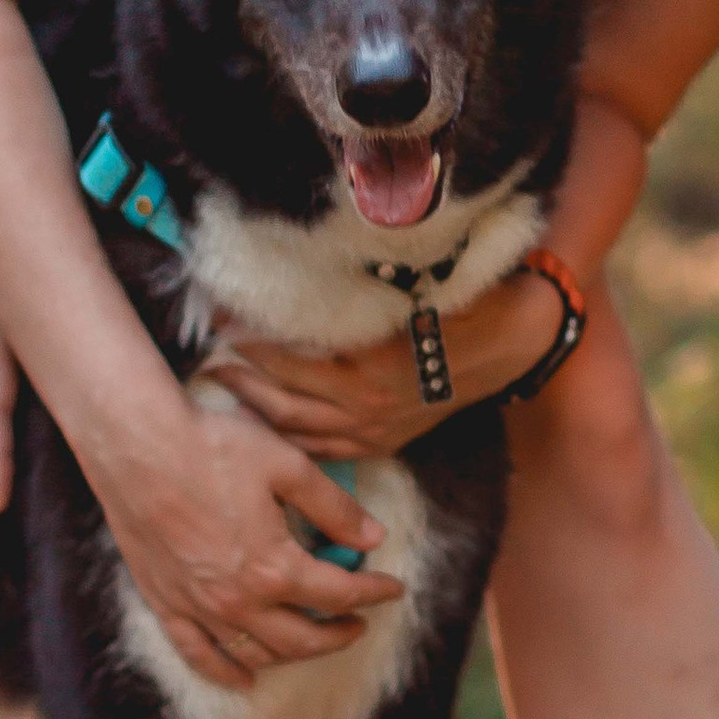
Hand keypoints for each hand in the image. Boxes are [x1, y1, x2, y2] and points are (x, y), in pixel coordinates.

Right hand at [89, 398, 400, 690]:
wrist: (135, 444)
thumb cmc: (212, 446)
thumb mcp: (287, 466)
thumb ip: (334, 507)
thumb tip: (374, 538)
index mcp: (274, 567)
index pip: (339, 593)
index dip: (373, 592)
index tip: (393, 587)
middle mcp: (238, 600)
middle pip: (303, 638)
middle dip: (339, 633)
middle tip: (359, 622)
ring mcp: (199, 608)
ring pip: (258, 653)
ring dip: (294, 653)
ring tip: (313, 638)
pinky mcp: (165, 602)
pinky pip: (199, 654)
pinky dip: (226, 671)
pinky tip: (245, 677)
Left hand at [210, 268, 565, 456]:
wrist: (512, 344)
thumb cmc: (459, 303)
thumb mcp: (405, 289)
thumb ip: (351, 291)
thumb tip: (296, 267)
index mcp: (364, 370)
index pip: (283, 360)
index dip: (244, 340)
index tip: (215, 319)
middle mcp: (364, 410)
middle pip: (279, 405)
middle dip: (238, 382)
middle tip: (206, 358)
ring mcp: (374, 432)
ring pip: (298, 434)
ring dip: (257, 413)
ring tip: (225, 390)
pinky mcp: (385, 442)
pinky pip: (325, 451)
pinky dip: (291, 440)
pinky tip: (268, 427)